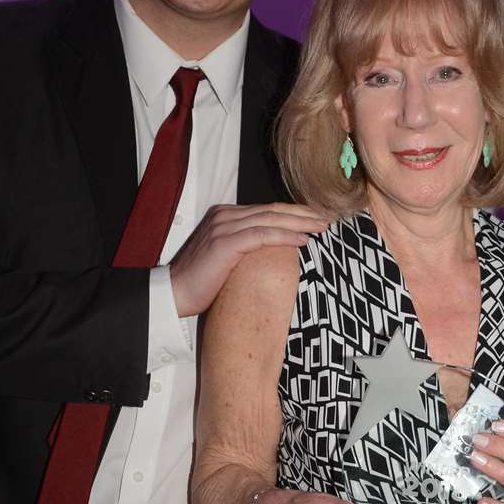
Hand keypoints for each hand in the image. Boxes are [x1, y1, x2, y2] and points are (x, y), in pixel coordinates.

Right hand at [170, 203, 329, 316]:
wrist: (174, 293)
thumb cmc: (202, 282)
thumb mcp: (228, 257)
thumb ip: (247, 246)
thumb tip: (277, 250)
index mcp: (227, 215)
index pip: (268, 209)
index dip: (296, 213)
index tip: (318, 219)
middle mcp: (226, 215)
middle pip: (274, 210)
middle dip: (304, 214)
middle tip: (329, 219)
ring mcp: (224, 227)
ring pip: (271, 219)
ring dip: (301, 223)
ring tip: (322, 228)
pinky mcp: (225, 243)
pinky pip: (262, 236)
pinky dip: (285, 237)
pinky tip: (304, 241)